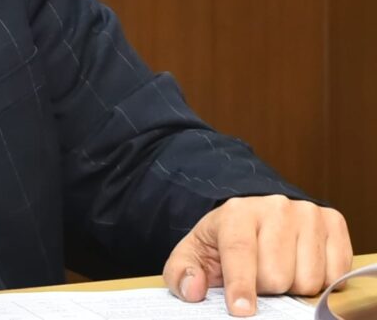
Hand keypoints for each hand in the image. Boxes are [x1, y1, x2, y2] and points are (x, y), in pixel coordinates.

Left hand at [163, 195, 351, 315]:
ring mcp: (307, 213)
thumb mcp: (194, 253)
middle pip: (277, 275)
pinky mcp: (333, 221)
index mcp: (236, 212)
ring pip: (308, 279)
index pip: (241, 252)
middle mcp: (275, 207)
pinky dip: (320, 281)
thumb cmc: (224, 241)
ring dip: (293, 287)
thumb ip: (181, 273)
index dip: (241, 285)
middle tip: (258, 278)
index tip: (241, 310)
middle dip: (266, 289)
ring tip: (278, 270)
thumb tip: (193, 290)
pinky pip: (335, 273)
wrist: (256, 217)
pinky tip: (301, 265)